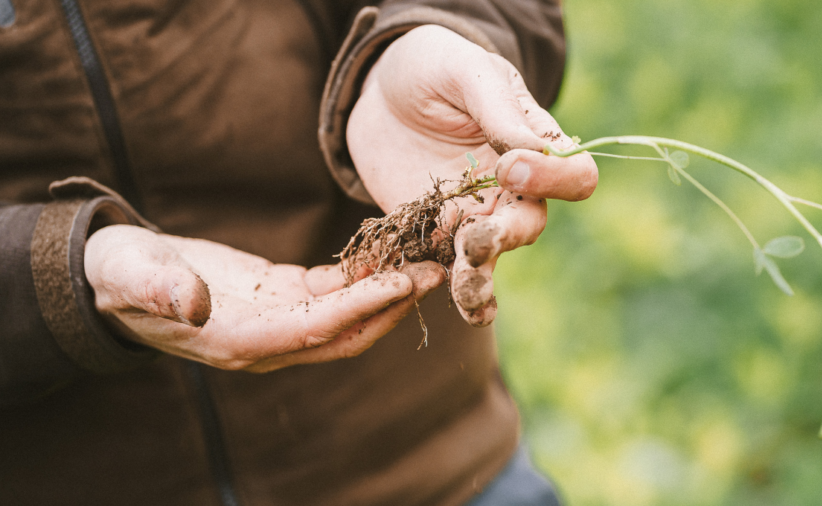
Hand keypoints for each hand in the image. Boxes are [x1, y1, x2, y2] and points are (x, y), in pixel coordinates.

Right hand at [84, 225, 444, 371]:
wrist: (117, 276)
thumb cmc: (121, 273)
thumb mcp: (130, 273)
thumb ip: (160, 289)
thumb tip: (194, 304)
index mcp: (237, 340)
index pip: (313, 331)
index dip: (360, 309)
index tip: (402, 284)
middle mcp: (267, 341)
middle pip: (345, 334)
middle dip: (393, 307)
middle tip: (437, 272)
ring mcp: (279, 321)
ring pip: (348, 317)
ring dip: (389, 293)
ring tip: (428, 260)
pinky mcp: (284, 297)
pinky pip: (334, 293)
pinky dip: (365, 276)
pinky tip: (393, 252)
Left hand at [347, 25, 597, 325]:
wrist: (380, 91)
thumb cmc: (435, 68)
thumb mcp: (466, 72)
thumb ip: (498, 110)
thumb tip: (531, 152)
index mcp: (537, 144)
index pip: (573, 176)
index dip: (552, 179)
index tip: (509, 166)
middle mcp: (514, 188)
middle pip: (529, 224)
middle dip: (506, 235)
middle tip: (475, 238)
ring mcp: (475, 213)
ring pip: (490, 256)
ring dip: (481, 276)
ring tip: (466, 292)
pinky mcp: (435, 232)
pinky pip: (445, 265)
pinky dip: (447, 286)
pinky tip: (454, 305)